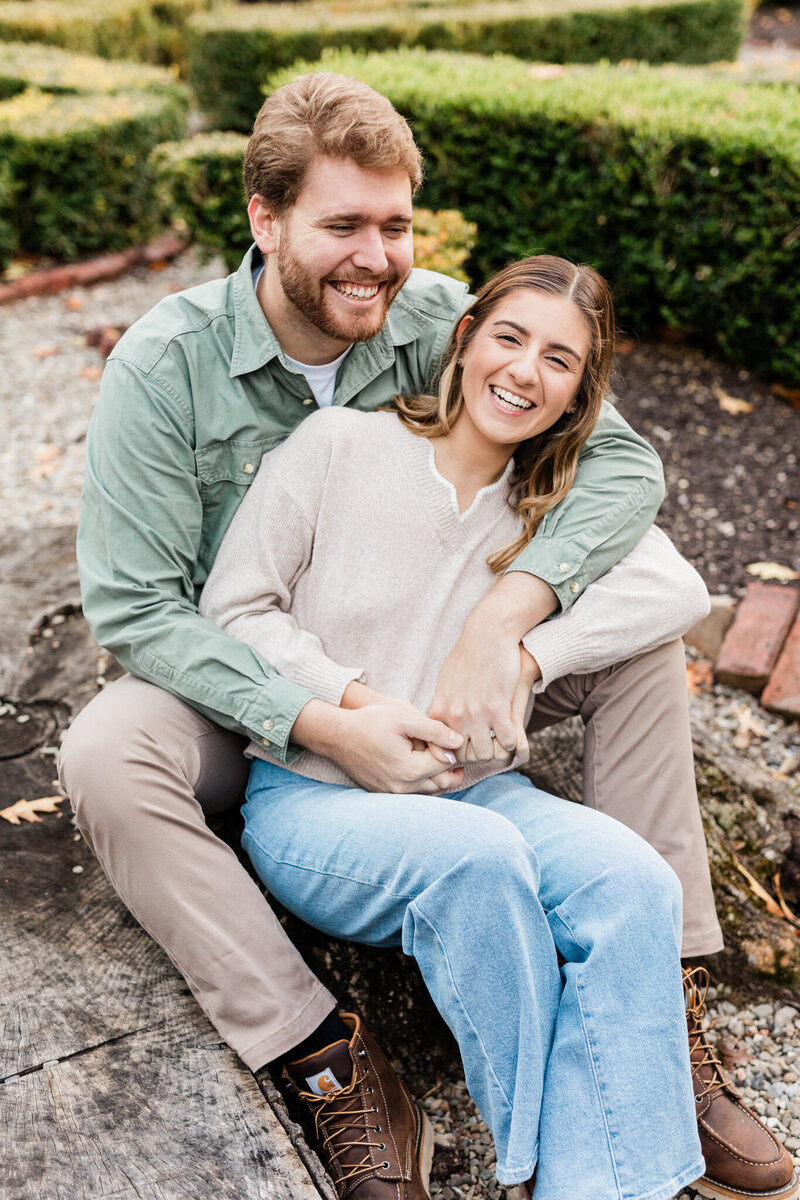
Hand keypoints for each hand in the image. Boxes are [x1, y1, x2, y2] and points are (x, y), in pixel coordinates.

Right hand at [292, 697, 463, 793]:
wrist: (336, 735)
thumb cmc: (370, 722)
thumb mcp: (405, 718)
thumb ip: (435, 731)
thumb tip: (458, 742)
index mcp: (410, 769)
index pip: (445, 765)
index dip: (451, 751)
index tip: (449, 739)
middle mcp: (402, 787)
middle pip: (441, 784)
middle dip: (451, 770)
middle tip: (453, 755)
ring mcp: (391, 793)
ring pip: (429, 793)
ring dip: (439, 779)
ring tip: (441, 761)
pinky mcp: (383, 793)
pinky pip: (412, 795)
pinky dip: (423, 784)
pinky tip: (422, 769)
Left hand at [428, 625, 542, 764]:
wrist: (487, 636)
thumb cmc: (467, 656)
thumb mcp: (445, 682)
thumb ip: (442, 705)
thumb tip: (437, 720)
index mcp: (440, 711)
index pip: (443, 749)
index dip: (455, 755)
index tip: (466, 750)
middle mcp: (455, 716)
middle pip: (465, 756)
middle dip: (477, 754)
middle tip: (487, 746)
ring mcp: (476, 714)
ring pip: (486, 754)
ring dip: (495, 750)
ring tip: (499, 743)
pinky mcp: (498, 709)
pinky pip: (506, 741)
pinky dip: (511, 742)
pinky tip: (512, 733)